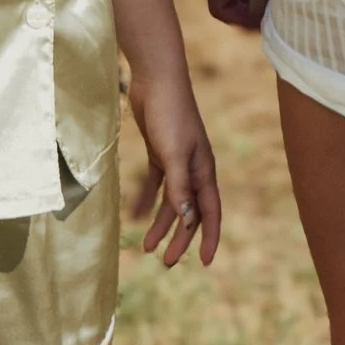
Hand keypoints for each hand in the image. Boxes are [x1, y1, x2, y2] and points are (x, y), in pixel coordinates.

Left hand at [126, 70, 221, 268]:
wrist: (157, 81)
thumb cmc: (170, 115)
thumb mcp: (174, 154)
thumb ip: (180, 188)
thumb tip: (187, 222)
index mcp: (204, 171)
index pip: (210, 212)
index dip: (209, 238)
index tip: (204, 262)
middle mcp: (194, 170)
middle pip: (189, 213)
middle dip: (180, 238)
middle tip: (166, 263)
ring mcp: (176, 162)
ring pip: (171, 202)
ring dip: (161, 224)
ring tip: (146, 247)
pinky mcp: (159, 154)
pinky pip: (155, 185)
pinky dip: (146, 201)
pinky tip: (134, 216)